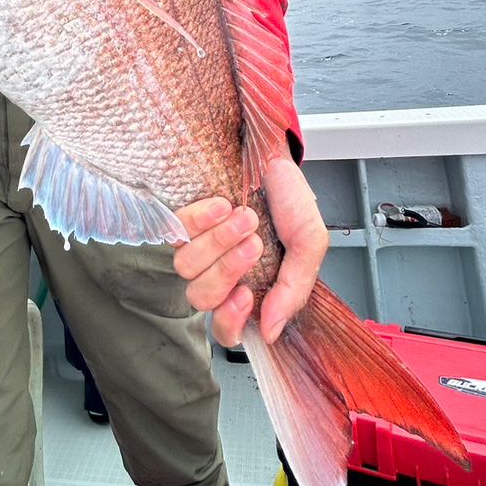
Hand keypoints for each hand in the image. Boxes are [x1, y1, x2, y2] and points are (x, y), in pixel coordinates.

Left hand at [173, 156, 328, 345]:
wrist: (274, 154)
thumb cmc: (289, 197)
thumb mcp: (308, 243)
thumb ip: (293, 290)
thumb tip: (271, 332)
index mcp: (251, 286)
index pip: (225, 328)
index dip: (229, 320)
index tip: (246, 295)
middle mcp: (219, 271)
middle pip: (201, 297)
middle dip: (228, 269)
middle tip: (255, 241)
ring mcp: (199, 246)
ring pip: (187, 267)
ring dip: (219, 240)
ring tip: (245, 216)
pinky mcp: (183, 221)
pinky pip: (176, 233)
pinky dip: (200, 219)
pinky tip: (222, 205)